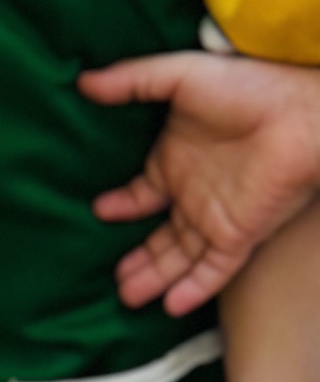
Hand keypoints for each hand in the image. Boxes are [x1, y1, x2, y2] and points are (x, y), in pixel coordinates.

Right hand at [82, 52, 319, 314]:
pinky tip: (171, 306)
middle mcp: (194, 196)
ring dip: (155, 279)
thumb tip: (83, 82)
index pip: (143, 194)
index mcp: (176, 162)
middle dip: (137, 260)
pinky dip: (194, 289)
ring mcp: (217, 218)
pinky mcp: (240, 234)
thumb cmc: (244, 87)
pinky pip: (214, 270)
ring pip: (180, 259)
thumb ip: (131, 81)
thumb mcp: (177, 75)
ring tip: (126, 296)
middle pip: (161, 238)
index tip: (98, 211)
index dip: (122, 205)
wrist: (299, 110)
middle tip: (111, 279)